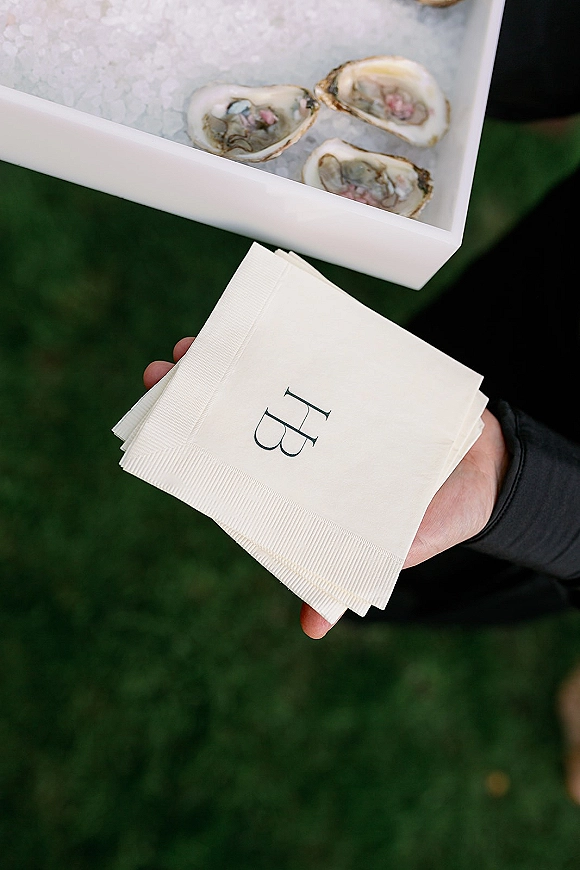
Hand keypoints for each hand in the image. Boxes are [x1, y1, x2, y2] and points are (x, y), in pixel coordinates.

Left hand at [144, 339, 509, 640]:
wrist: (487, 469)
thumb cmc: (429, 517)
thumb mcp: (388, 551)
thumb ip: (345, 575)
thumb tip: (312, 627)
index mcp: (301, 479)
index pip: (237, 459)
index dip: (199, 442)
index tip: (164, 423)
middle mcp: (305, 438)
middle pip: (242, 409)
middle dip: (203, 388)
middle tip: (167, 369)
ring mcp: (327, 402)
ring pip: (270, 371)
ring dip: (235, 352)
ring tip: (202, 340)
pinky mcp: (357, 373)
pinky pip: (319, 344)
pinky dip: (293, 326)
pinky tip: (267, 312)